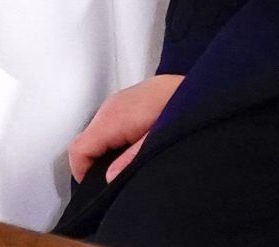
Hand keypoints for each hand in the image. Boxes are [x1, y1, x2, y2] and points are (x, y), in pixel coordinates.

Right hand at [66, 75, 180, 182]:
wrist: (201, 85)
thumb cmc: (183, 107)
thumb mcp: (157, 141)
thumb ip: (131, 161)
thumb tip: (109, 179)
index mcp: (112, 118)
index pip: (78, 149)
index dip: (82, 175)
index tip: (98, 192)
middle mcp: (110, 107)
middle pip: (86, 143)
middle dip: (95, 166)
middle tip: (116, 182)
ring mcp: (118, 103)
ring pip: (98, 135)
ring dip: (107, 154)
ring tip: (130, 167)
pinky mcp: (128, 103)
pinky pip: (110, 127)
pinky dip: (116, 142)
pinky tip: (137, 150)